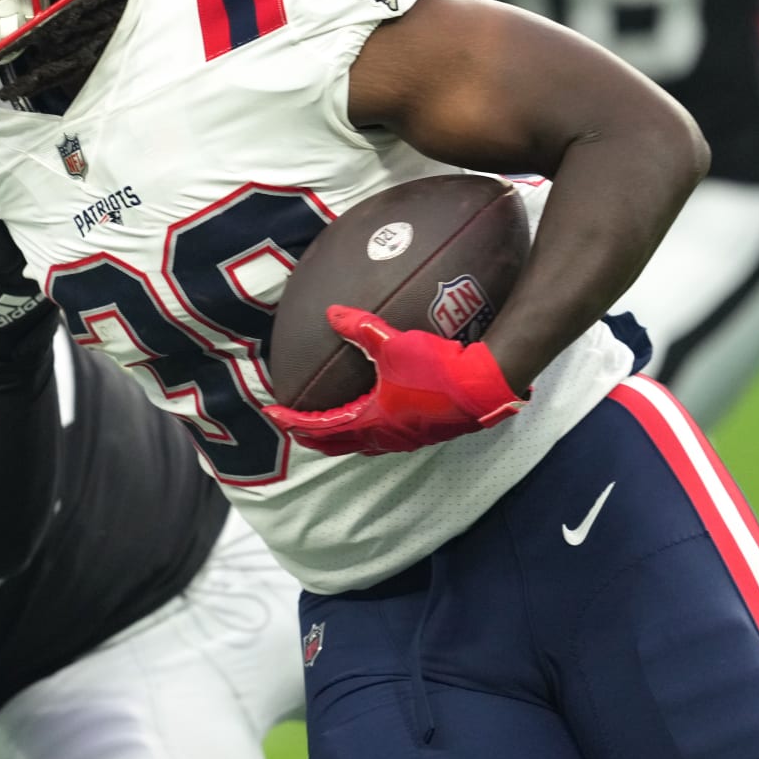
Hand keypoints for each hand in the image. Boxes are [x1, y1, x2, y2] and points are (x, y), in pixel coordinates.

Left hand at [264, 305, 526, 456]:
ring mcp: (407, 438)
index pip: (321, 426)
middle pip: (338, 444)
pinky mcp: (425, 433)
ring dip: (339, 438)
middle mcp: (385, 436)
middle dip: (312, 436)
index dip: (293, 420)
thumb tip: (332, 313)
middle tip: (294, 426)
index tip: (273, 413)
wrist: (485, 386)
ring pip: (362, 445)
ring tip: (328, 426)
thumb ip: (360, 327)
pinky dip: (366, 432)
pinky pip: (384, 439)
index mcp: (371, 420)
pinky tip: (374, 416)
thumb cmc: (438, 369)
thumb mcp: (393, 343)